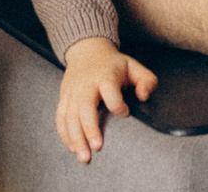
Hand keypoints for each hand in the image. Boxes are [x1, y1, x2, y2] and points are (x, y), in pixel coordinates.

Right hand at [55, 37, 156, 162]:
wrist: (86, 51)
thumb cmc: (113, 64)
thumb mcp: (133, 66)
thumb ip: (146, 80)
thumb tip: (144, 97)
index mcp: (105, 76)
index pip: (109, 90)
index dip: (117, 104)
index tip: (125, 112)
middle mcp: (86, 85)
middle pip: (85, 107)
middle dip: (90, 129)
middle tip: (97, 148)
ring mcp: (72, 92)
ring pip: (70, 117)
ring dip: (76, 138)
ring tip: (84, 156)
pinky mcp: (63, 98)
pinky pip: (60, 118)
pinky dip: (64, 134)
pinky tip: (72, 148)